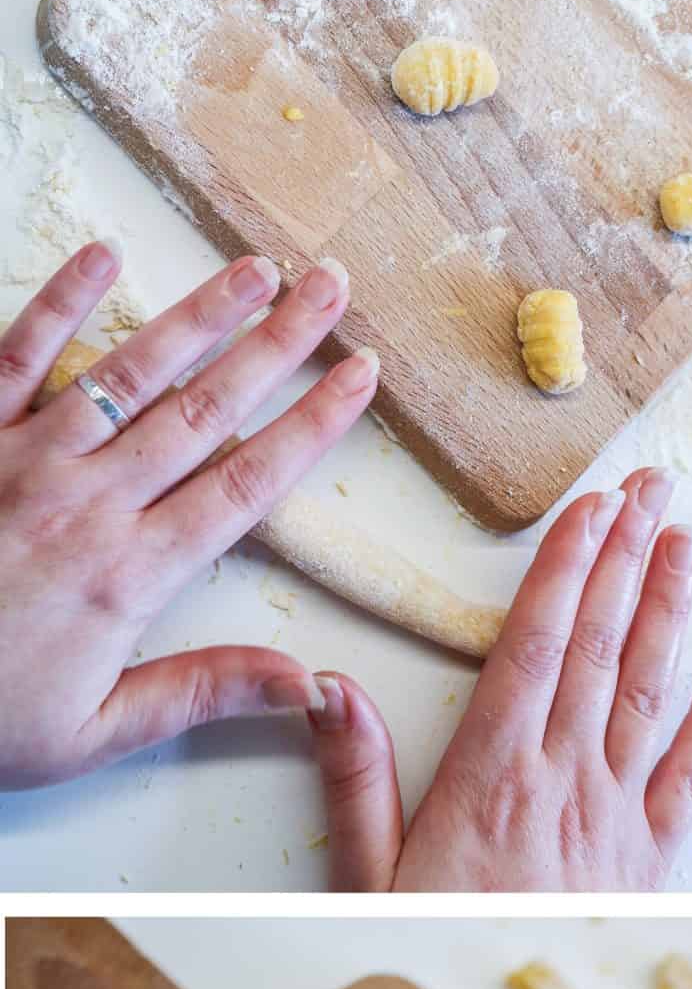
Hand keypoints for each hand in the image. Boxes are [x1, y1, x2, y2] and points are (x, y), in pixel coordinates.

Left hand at [0, 243, 376, 787]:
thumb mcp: (93, 732)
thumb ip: (201, 692)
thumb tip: (307, 682)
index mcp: (129, 575)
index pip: (246, 483)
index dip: (311, 424)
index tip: (361, 376)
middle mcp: (86, 502)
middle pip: (204, 409)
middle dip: (277, 345)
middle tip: (331, 287)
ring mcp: (22, 459)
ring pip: (128, 372)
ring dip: (198, 316)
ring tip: (254, 268)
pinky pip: (15, 356)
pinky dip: (59, 304)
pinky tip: (104, 256)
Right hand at [307, 468, 691, 890]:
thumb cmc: (429, 951)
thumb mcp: (366, 876)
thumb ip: (356, 780)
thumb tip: (329, 686)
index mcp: (491, 778)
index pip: (535, 646)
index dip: (567, 568)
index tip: (592, 506)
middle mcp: (562, 784)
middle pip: (599, 650)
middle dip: (626, 559)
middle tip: (653, 488)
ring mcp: (613, 819)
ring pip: (647, 695)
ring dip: (670, 612)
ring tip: (688, 541)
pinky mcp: (649, 861)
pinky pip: (689, 779)